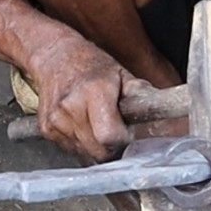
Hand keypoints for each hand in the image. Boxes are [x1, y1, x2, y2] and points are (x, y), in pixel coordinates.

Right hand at [26, 35, 151, 161]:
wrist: (54, 56)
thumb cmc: (91, 64)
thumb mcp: (121, 73)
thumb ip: (140, 95)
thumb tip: (163, 109)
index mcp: (94, 92)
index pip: (109, 137)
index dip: (122, 140)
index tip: (126, 133)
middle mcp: (72, 107)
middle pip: (98, 151)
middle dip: (111, 148)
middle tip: (115, 132)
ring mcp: (56, 120)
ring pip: (85, 154)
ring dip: (95, 146)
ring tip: (97, 123)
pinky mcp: (47, 129)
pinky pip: (70, 149)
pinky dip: (80, 143)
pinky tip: (82, 124)